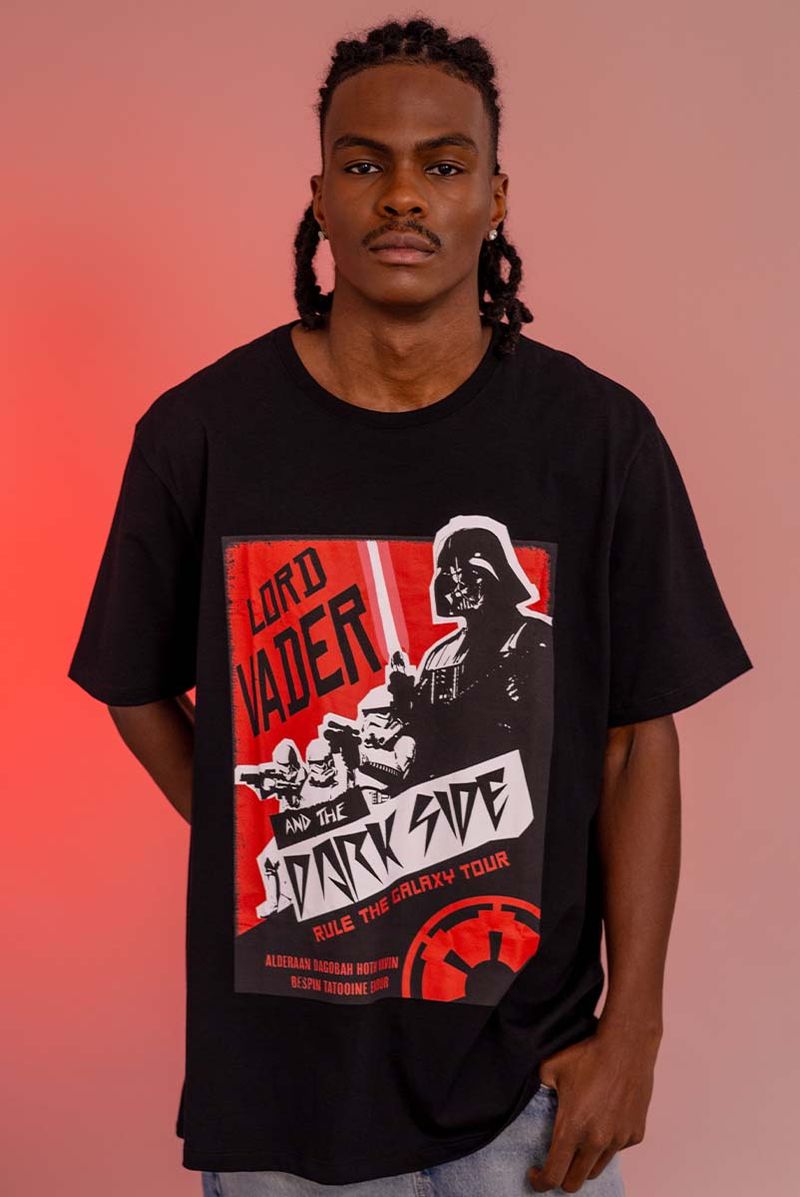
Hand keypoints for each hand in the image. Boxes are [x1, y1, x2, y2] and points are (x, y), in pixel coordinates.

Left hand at [527, 1026, 656, 1191]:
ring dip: (584, 1163)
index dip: (540, 1182)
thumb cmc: (588, 1055)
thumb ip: (539, 1089)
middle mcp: (597, 1140)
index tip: (535, 1174)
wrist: (626, 1046)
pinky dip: (607, 1145)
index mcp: (572, 1128)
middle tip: (555, 1162)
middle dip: (561, 1177)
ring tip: (577, 1144)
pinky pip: (617, 1150)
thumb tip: (536, 1096)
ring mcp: (619, 1140)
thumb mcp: (551, 1068)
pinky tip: (602, 1123)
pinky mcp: (635, 1134)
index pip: (553, 1175)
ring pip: (596, 1168)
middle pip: (575, 1182)